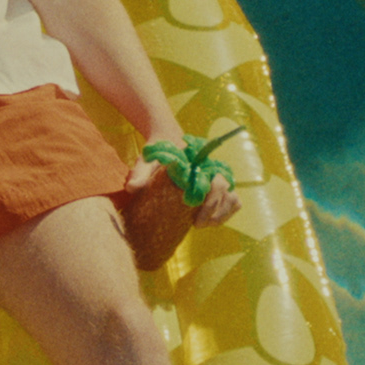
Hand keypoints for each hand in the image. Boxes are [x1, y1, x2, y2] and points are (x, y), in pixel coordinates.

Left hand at [126, 139, 240, 227]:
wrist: (166, 140)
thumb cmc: (158, 152)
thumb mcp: (147, 160)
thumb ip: (140, 173)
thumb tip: (131, 188)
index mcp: (198, 162)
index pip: (214, 181)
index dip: (209, 202)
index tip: (195, 220)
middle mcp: (212, 168)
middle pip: (225, 189)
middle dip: (214, 210)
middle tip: (197, 225)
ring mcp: (217, 176)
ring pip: (232, 196)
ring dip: (222, 213)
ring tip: (205, 225)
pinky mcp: (218, 185)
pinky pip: (233, 199)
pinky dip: (227, 211)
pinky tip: (212, 221)